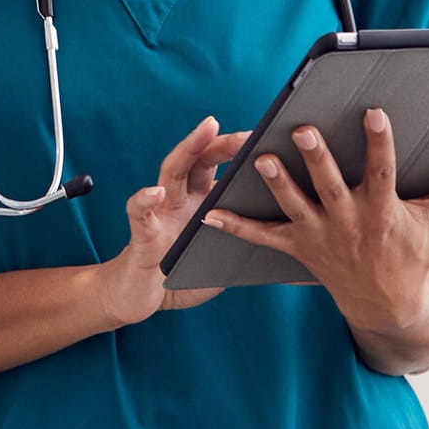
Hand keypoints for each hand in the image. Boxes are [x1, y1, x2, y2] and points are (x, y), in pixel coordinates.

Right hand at [93, 115, 249, 327]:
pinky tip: (155, 193)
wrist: (140, 299)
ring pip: (171, 172)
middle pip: (198, 160)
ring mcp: (159, 212)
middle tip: (247, 134)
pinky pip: (139, 214)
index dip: (240, 152)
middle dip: (221, 142)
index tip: (268, 139)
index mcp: (200, 202)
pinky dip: (145, 201)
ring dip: (188, 149)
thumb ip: (245, 240)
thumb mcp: (222, 256)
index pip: (218, 166)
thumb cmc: (183, 275)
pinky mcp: (141, 235)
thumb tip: (289, 237)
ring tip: (206, 130)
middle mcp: (179, 199)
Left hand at [199, 108, 428, 333]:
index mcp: (384, 210)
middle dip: (317, 158)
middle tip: (304, 130)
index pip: (383, 170)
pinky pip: (263, 238)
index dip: (379, 142)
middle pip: (331, 185)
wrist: (392, 306)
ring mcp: (321, 235)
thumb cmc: (417, 252)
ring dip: (276, 184)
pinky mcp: (299, 248)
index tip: (374, 112)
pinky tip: (210, 212)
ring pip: (294, 206)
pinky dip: (236, 227)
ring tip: (260, 158)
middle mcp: (349, 221)